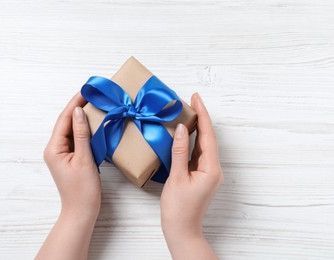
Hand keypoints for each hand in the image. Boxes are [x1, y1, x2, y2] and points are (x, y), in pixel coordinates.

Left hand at [36, 92, 100, 259]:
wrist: (82, 210)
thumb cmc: (83, 189)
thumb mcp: (84, 159)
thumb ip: (81, 134)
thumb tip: (79, 111)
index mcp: (54, 148)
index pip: (64, 120)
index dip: (74, 103)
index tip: (85, 90)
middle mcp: (55, 149)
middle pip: (66, 123)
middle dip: (78, 108)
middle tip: (91, 94)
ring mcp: (62, 154)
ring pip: (72, 130)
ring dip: (82, 118)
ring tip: (94, 104)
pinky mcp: (70, 158)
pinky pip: (76, 139)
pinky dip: (85, 130)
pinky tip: (94, 123)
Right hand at [160, 93, 222, 258]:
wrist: (181, 229)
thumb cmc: (178, 208)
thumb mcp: (177, 177)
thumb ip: (179, 151)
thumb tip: (180, 128)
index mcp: (211, 168)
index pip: (207, 135)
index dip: (202, 115)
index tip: (196, 98)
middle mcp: (214, 169)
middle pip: (208, 138)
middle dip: (201, 118)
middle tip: (191, 101)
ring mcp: (209, 172)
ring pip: (203, 145)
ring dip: (196, 128)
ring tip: (188, 112)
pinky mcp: (202, 175)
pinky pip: (198, 153)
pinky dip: (192, 141)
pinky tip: (185, 133)